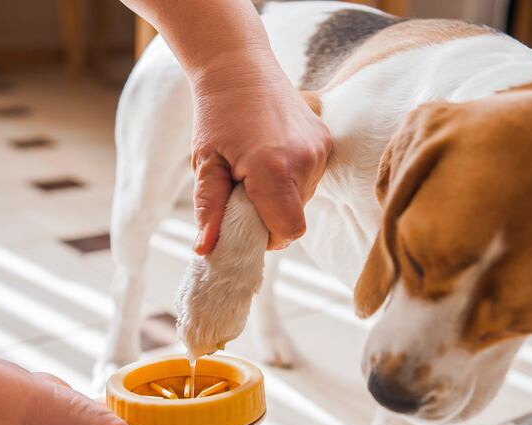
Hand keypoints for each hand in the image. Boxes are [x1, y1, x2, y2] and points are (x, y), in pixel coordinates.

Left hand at [190, 56, 330, 253]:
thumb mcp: (205, 164)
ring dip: (281, 196)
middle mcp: (305, 161)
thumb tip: (206, 251)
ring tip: (257, 168)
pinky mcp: (326, 141)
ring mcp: (320, 150)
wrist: (239, 66)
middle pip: (295, 218)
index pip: (287, 231)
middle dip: (269, 215)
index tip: (245, 221)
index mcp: (274, 169)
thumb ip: (209, 210)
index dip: (266, 237)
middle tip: (244, 189)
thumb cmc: (216, 116)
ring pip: (304, 200)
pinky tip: (273, 155)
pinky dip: (292, 179)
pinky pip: (311, 179)